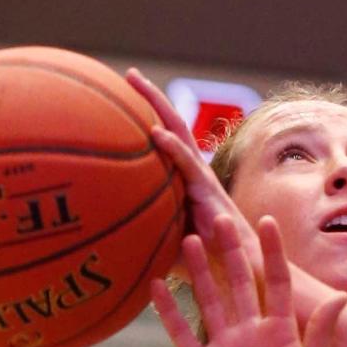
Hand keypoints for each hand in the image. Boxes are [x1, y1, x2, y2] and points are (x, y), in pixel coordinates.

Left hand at [125, 69, 259, 267]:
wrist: (239, 272)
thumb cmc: (204, 261)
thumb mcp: (165, 243)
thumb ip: (144, 233)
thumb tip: (107, 238)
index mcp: (185, 179)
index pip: (165, 140)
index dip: (147, 118)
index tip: (123, 99)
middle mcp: (193, 172)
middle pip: (172, 124)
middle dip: (151, 97)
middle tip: (129, 74)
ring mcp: (202, 179)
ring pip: (179, 133)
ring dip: (158, 106)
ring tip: (136, 84)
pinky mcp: (210, 193)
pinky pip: (188, 165)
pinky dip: (172, 147)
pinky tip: (155, 133)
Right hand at [151, 214, 344, 346]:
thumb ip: (321, 332)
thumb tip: (342, 296)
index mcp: (281, 331)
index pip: (276, 283)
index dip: (273, 254)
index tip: (268, 222)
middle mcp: (251, 333)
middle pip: (238, 283)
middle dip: (230, 252)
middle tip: (219, 218)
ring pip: (210, 300)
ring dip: (199, 272)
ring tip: (189, 239)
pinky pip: (183, 333)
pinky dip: (170, 311)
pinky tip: (158, 286)